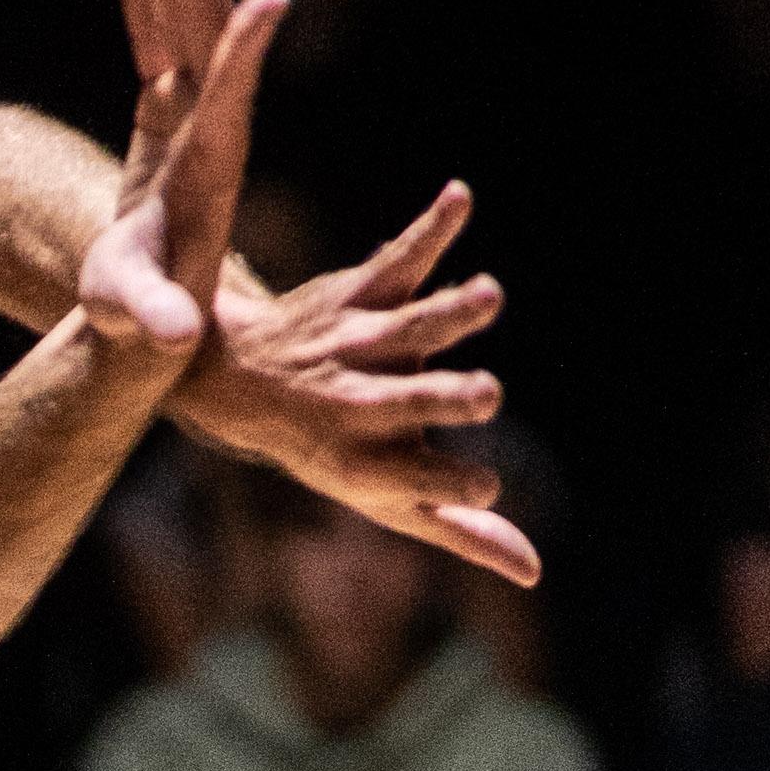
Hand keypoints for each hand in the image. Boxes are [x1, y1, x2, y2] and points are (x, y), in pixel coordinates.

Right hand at [77, 0, 288, 366]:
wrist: (152, 323)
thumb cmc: (140, 325)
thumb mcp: (142, 324)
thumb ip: (156, 319)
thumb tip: (175, 338)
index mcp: (206, 168)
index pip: (229, 97)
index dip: (245, 48)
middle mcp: (206, 129)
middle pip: (206, 32)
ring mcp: (185, 117)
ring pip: (184, 22)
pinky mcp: (162, 116)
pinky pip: (153, 39)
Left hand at [188, 185, 537, 587]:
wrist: (236, 382)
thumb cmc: (332, 453)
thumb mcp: (385, 502)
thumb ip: (460, 532)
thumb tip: (534, 573)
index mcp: (366, 464)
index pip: (419, 482)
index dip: (453, 488)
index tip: (484, 487)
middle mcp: (358, 406)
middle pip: (410, 403)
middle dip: (445, 399)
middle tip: (484, 393)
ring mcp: (357, 346)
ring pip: (408, 329)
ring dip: (450, 313)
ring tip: (490, 296)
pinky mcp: (359, 294)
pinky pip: (397, 259)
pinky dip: (429, 229)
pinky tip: (460, 197)